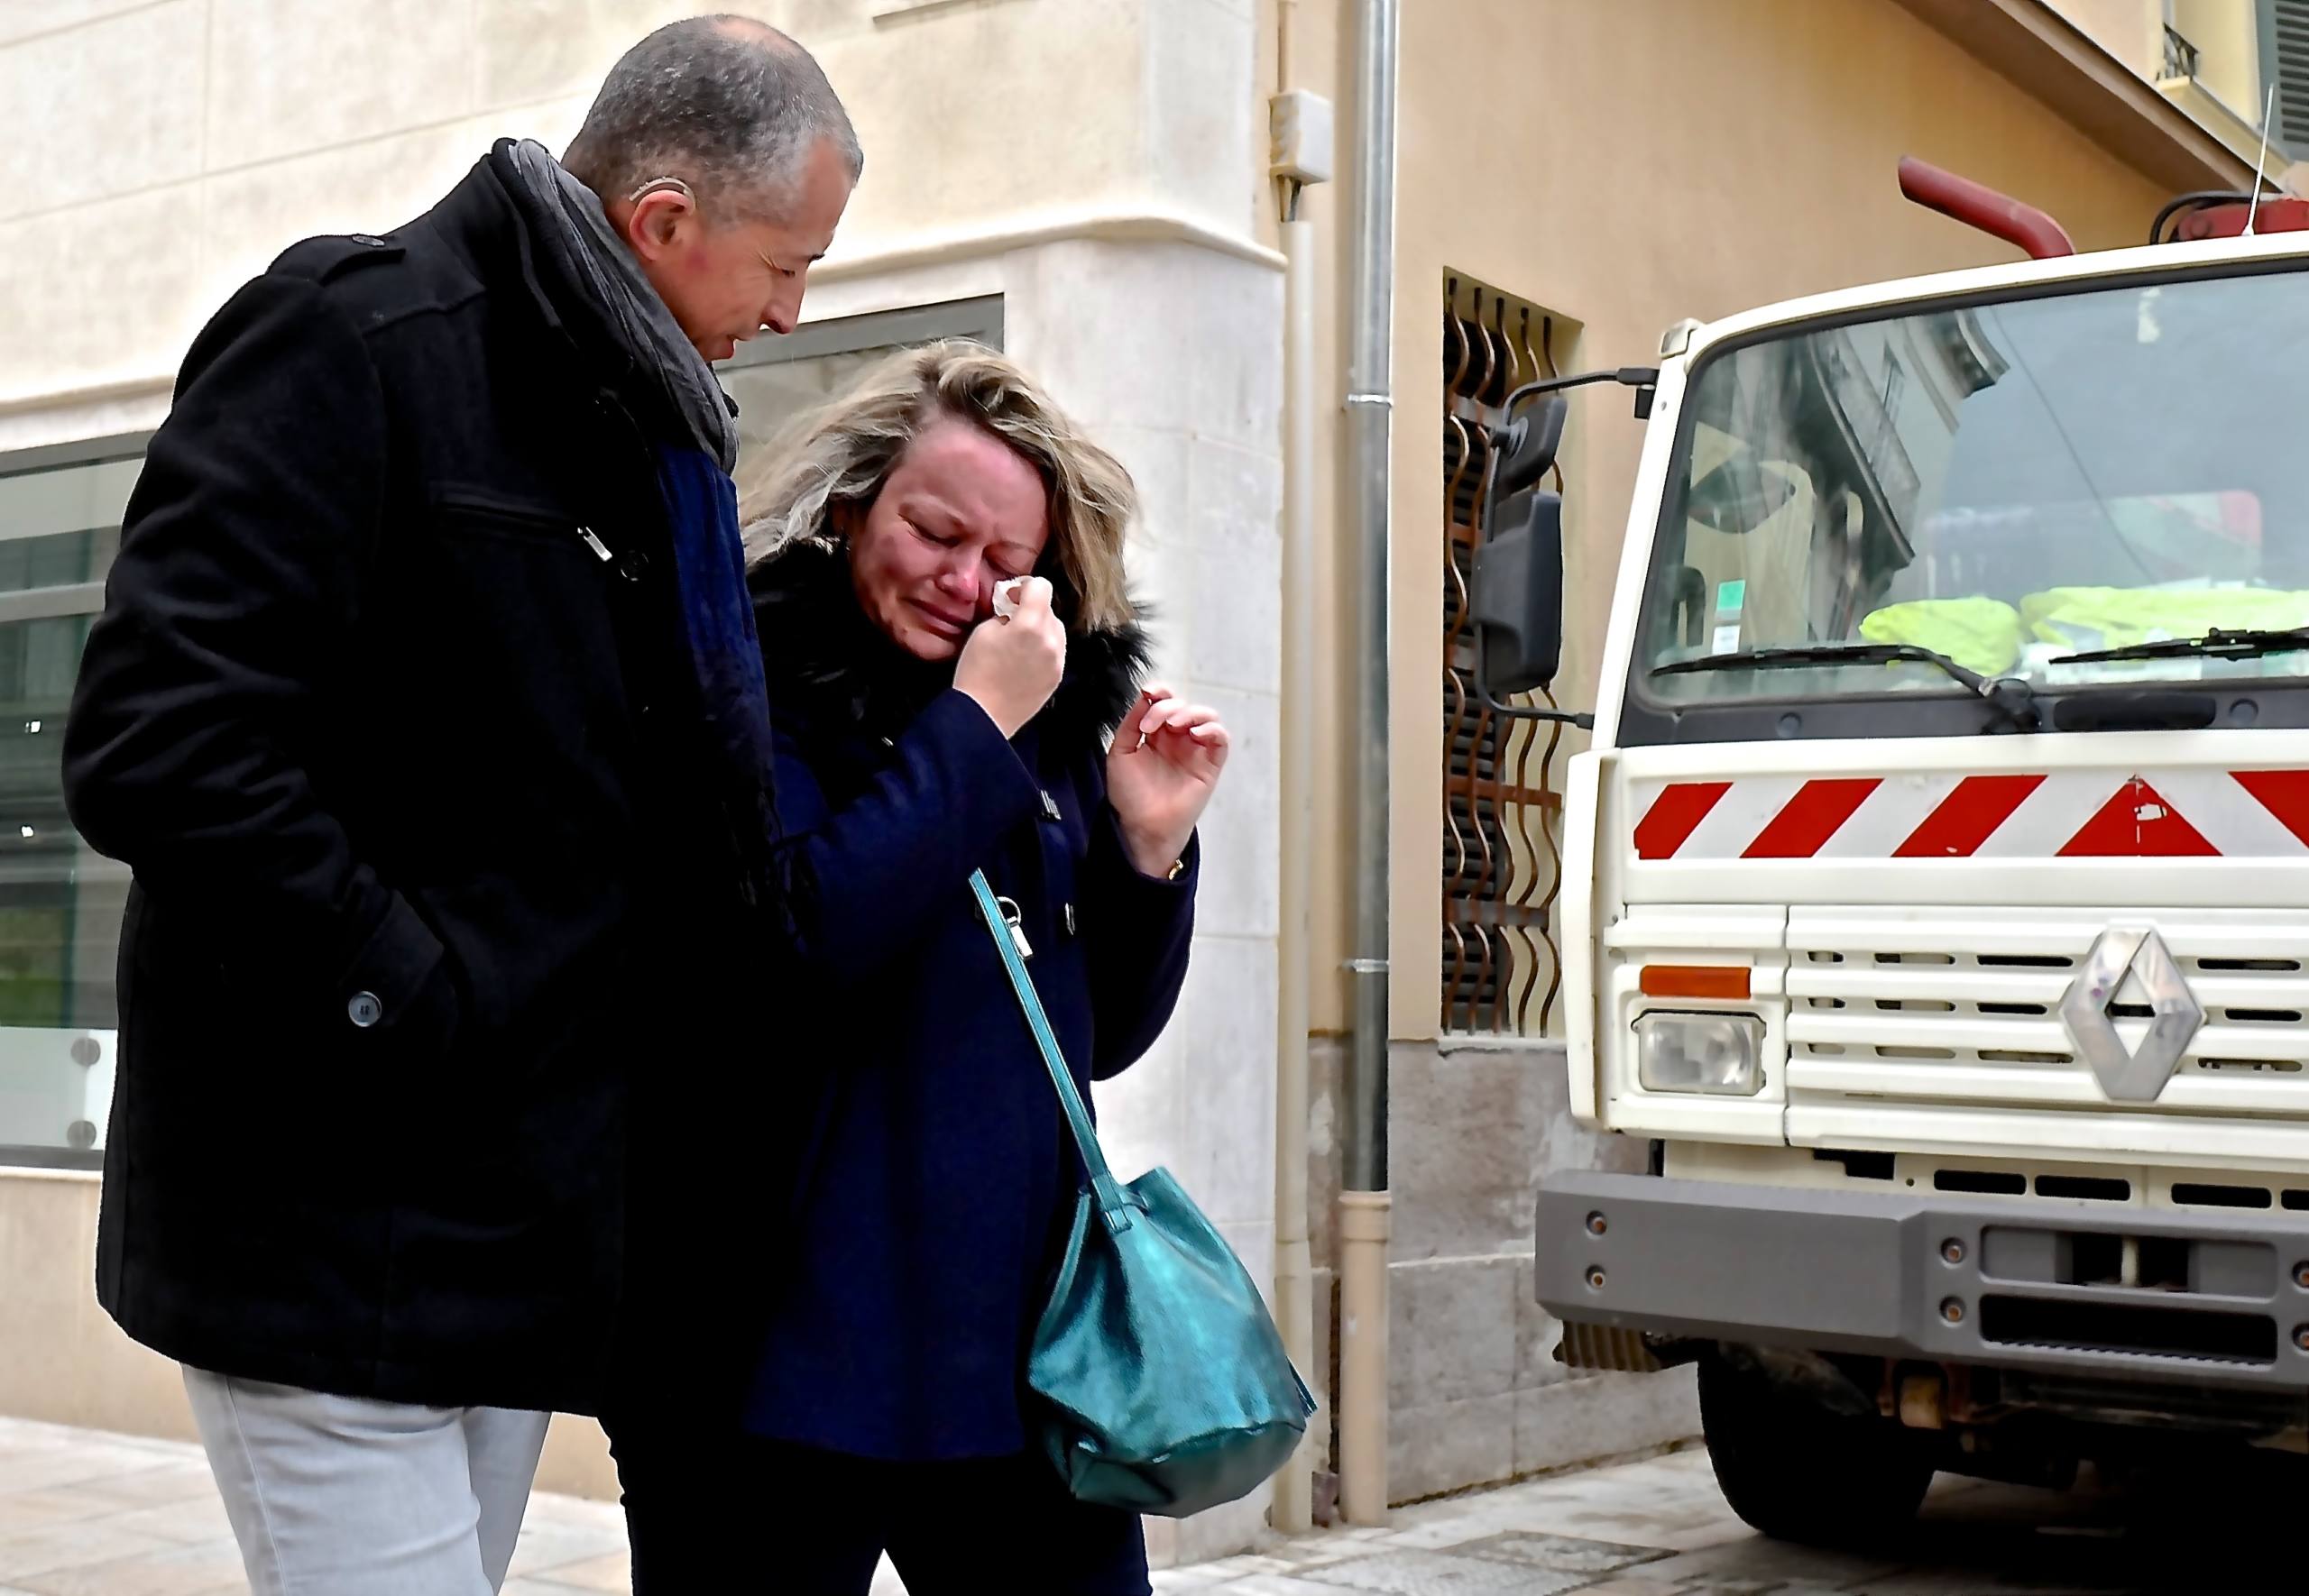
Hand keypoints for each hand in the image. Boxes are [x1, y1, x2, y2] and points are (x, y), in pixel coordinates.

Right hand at [954, 577, 1064, 738]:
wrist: (983, 716)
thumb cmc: (976, 672)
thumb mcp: (983, 631)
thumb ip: (1005, 616)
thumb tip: (1014, 614)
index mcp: (1030, 624)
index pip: (1042, 587)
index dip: (1025, 587)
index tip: (1012, 598)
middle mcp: (1051, 640)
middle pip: (1049, 610)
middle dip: (1032, 610)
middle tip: (1011, 621)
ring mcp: (1057, 660)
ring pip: (1055, 631)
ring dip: (1040, 629)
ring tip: (1019, 643)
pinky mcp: (1057, 676)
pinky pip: (1055, 651)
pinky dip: (1044, 648)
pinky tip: (1025, 660)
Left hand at [1106, 683, 1228, 876]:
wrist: (1142, 825)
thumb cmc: (1130, 794)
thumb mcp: (1120, 752)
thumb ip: (1131, 723)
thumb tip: (1144, 696)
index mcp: (1156, 733)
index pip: (1164, 701)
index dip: (1160, 691)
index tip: (1149, 693)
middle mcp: (1177, 738)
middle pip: (1182, 705)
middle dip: (1166, 707)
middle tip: (1150, 726)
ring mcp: (1195, 750)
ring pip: (1206, 716)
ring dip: (1190, 713)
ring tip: (1173, 726)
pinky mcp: (1210, 764)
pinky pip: (1220, 738)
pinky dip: (1211, 729)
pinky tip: (1194, 734)